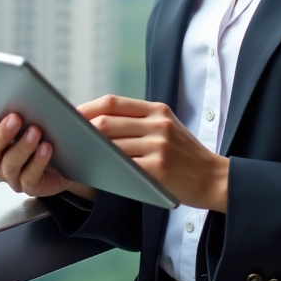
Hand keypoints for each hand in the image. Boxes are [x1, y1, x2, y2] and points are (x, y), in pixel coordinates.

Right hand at [0, 96, 95, 200]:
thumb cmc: (58, 135)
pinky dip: (37, 162)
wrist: (75, 164)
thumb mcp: (57, 116)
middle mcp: (0, 157)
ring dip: (22, 147)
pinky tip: (46, 149)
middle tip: (15, 118)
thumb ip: (55, 105)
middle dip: (0, 134)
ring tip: (36, 132)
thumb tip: (83, 97)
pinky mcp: (29, 187)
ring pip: (9, 164)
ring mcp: (12, 174)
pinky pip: (29, 178)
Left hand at [78, 94, 229, 212]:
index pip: (113, 102)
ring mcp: (159, 146)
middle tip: (65, 137)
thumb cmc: (185, 156)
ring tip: (75, 155)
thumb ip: (139, 122)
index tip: (68, 115)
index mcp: (157, 110)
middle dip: (82, 130)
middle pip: (107, 121)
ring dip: (90, 151)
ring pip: (111, 145)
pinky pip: (123, 167)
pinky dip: (105, 169)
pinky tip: (95, 172)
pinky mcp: (159, 169)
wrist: (215, 178)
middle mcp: (158, 124)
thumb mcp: (167, 128)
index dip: (87, 107)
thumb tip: (97, 123)